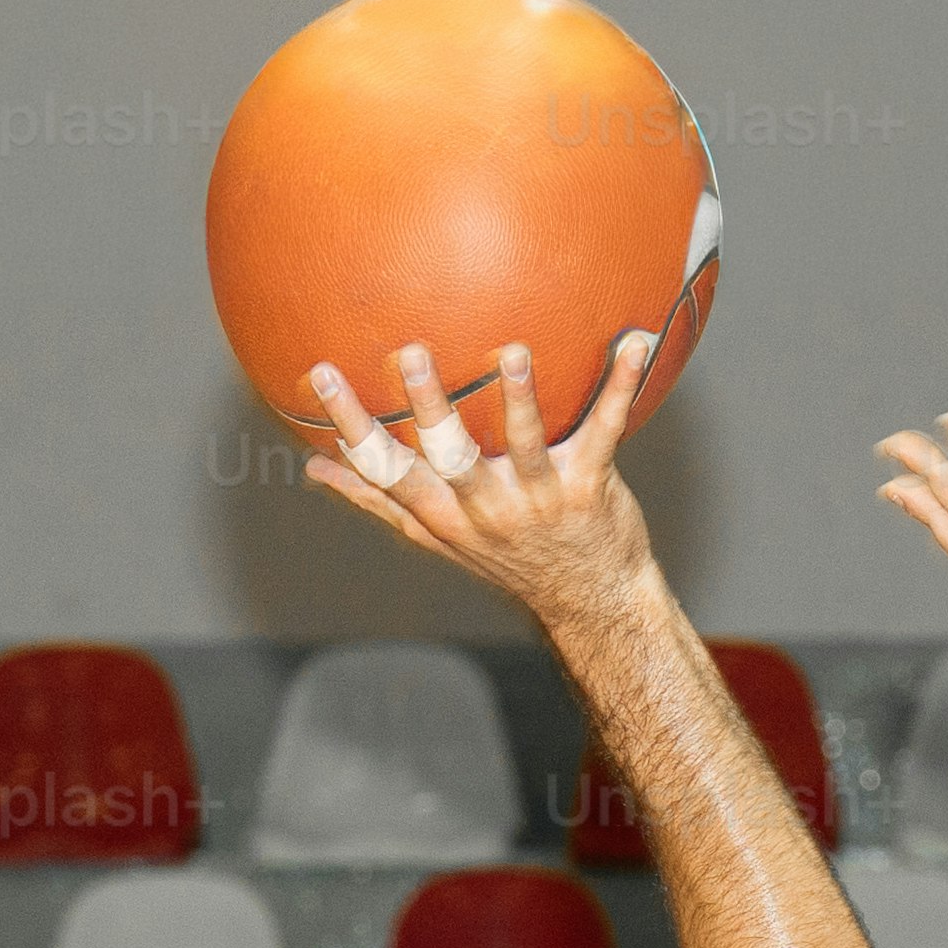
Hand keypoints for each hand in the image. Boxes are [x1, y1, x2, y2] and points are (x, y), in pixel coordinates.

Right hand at [304, 337, 664, 632]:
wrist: (593, 603)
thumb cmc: (509, 557)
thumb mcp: (437, 538)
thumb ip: (379, 500)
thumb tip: (314, 467)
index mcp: (442, 515)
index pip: (386, 468)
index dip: (351, 425)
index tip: (321, 375)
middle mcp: (485, 510)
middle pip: (448, 457)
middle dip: (429, 408)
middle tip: (411, 354)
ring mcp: (538, 500)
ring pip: (523, 446)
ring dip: (519, 399)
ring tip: (512, 353)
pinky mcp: (589, 488)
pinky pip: (605, 430)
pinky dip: (620, 387)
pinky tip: (633, 344)